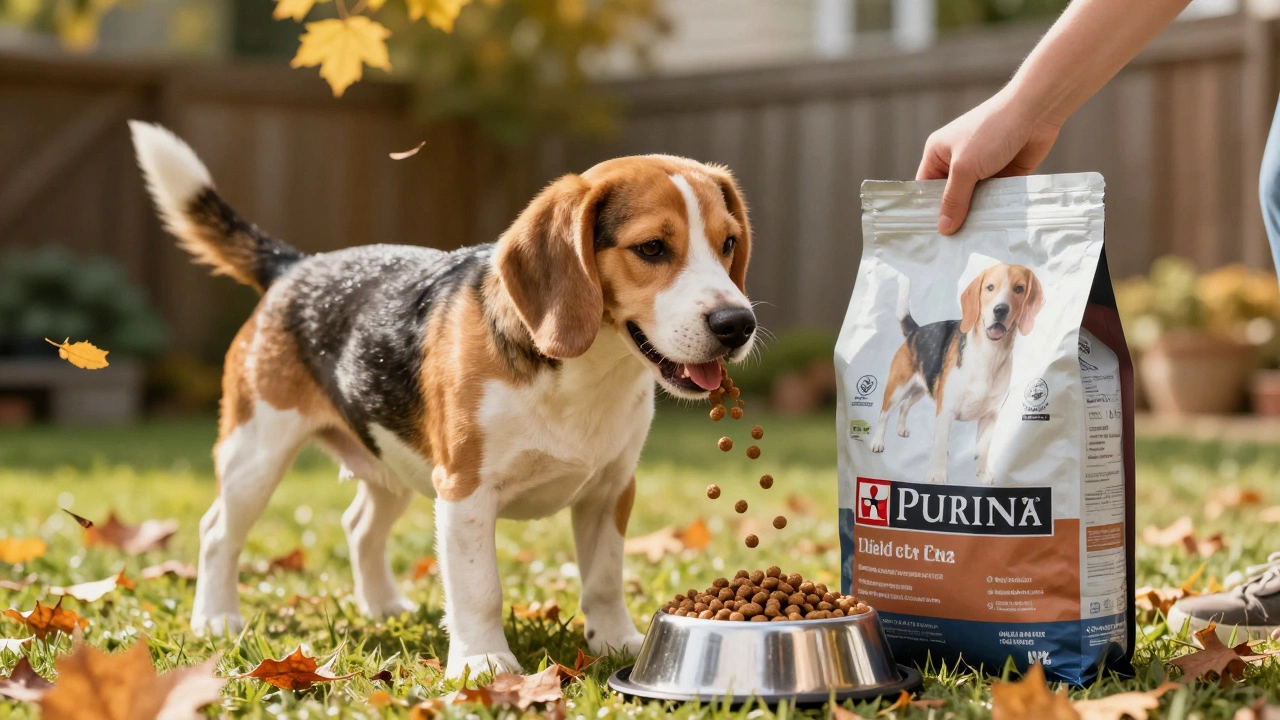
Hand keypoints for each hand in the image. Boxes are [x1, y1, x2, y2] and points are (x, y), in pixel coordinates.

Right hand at [917, 89, 1062, 234]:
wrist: (1036, 112)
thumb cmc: (992, 130)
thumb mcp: (965, 167)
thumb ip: (954, 199)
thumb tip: (943, 228)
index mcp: (939, 154)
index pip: (925, 188)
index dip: (926, 211)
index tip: (927, 237)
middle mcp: (958, 162)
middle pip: (950, 198)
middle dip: (952, 217)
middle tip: (950, 247)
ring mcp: (981, 169)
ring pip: (973, 201)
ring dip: (974, 216)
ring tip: (971, 243)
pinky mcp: (1004, 174)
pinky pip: (993, 198)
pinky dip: (993, 211)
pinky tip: (992, 229)